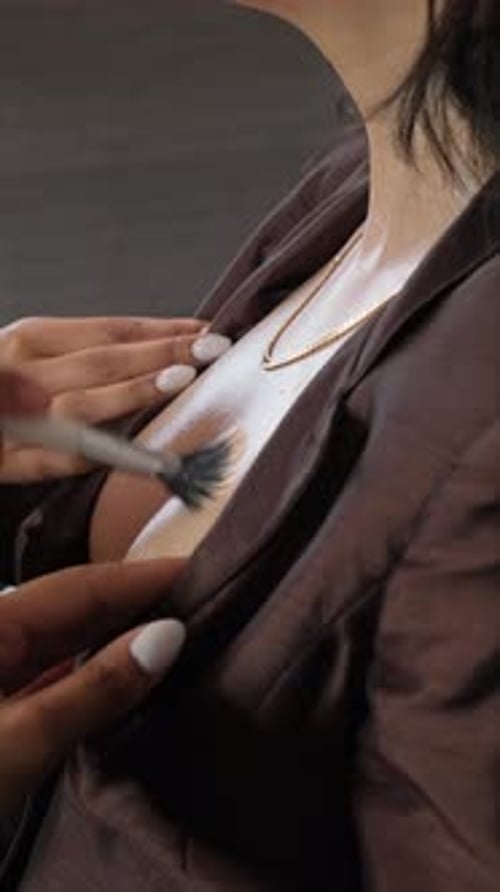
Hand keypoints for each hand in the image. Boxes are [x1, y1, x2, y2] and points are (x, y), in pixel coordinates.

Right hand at [0, 316, 230, 479]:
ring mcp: (14, 416)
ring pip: (79, 401)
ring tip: (179, 381)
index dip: (161, 330)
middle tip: (212, 348)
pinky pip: (57, 459)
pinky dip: (97, 455)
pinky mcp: (6, 460)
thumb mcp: (31, 361)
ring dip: (131, 392)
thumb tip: (157, 357)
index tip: (205, 329)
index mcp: (32, 340)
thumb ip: (81, 359)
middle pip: (103, 358)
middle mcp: (22, 369)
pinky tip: (138, 458)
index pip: (110, 330)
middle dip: (161, 353)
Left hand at [0, 558, 184, 816]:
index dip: (141, 576)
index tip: (201, 570)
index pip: (81, 586)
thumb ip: (94, 689)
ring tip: (179, 634)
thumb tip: (169, 635)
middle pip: (75, 608)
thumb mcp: (19, 740)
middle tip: (204, 603)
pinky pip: (54, 677)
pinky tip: (126, 678)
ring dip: (118, 638)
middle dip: (135, 602)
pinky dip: (94, 674)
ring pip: (66, 643)